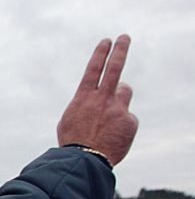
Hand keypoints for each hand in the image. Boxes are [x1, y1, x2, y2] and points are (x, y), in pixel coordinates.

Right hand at [56, 35, 138, 165]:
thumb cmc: (73, 141)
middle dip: (120, 50)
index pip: (94, 69)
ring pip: (125, 91)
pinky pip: (128, 117)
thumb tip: (96, 99)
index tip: (107, 41)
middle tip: (125, 37)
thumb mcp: (69, 119)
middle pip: (115, 68)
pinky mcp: (130, 121)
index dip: (101, 53)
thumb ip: (84, 104)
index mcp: (84, 98)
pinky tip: (113, 137)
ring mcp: (118, 109)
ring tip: (110, 113)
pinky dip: (122, 125)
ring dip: (120, 97)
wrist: (84, 160)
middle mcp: (102, 99)